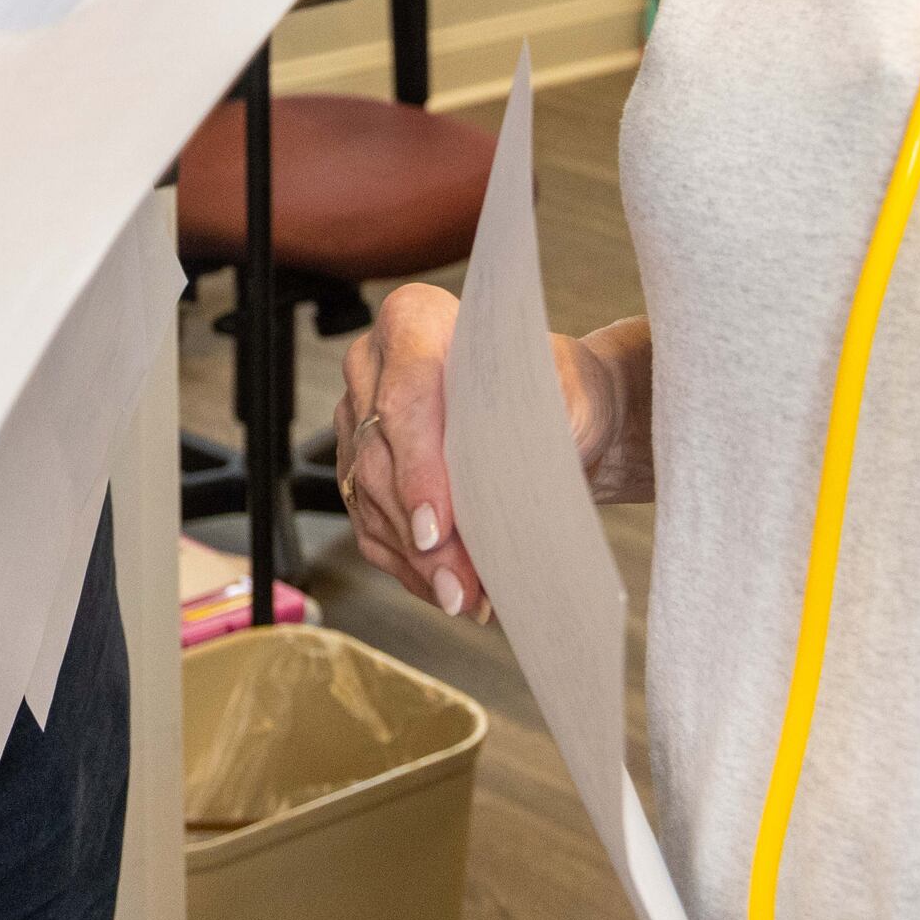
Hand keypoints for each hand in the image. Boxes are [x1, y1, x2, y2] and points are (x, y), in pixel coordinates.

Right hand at [338, 290, 642, 618]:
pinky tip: (444, 588)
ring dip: (416, 560)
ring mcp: (358, 418)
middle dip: (423, 535)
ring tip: (464, 598)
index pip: (404, 398)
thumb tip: (498, 481)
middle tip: (462, 585)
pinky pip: (370, 523)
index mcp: (413, 321)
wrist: (556, 409)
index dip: (418, 469)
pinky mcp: (361, 467)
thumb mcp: (561, 392)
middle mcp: (372, 366)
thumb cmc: (557, 390)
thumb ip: (525, 424)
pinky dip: (408, 565)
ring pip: (369, 499)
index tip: (440, 528)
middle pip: (380, 459)